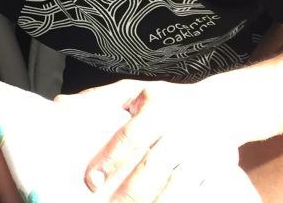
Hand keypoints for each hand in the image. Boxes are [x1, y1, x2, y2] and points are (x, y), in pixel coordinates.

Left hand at [57, 79, 240, 201]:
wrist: (222, 106)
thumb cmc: (166, 99)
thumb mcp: (134, 90)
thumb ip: (98, 99)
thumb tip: (60, 106)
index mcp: (158, 107)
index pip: (131, 137)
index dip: (111, 159)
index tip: (91, 181)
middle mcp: (181, 130)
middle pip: (153, 168)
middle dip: (129, 192)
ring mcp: (201, 154)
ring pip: (176, 187)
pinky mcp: (213, 171)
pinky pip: (193, 196)